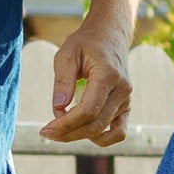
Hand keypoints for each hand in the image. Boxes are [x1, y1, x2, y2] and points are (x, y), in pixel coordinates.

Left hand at [39, 0, 138, 146]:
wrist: (110, 35)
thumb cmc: (85, 43)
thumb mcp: (67, 54)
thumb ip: (62, 81)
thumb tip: (58, 109)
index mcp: (109, 75)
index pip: (88, 110)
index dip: (66, 124)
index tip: (46, 130)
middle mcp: (122, 90)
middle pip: (95, 125)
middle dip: (68, 133)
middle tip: (47, 132)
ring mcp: (127, 99)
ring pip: (104, 132)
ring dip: (80, 136)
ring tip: (61, 128)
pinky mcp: (126, 106)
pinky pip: (118, 132)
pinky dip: (100, 138)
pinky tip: (81, 131)